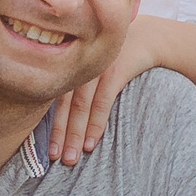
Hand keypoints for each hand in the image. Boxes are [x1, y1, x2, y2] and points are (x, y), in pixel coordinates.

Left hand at [46, 20, 165, 165]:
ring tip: (72, 157)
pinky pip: (102, 101)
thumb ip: (75, 82)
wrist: (146, 37)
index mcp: (66, 64)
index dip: (51, 126)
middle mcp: (77, 64)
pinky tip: (91, 142)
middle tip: (57, 159)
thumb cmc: (113, 56)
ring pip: (81, 106)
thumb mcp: (92, 64)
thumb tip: (59, 118)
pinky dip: (95, 123)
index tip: (48, 151)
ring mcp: (95, 67)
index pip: (53, 99)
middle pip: (65, 105)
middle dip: (61, 134)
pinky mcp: (114, 69)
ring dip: (75, 134)